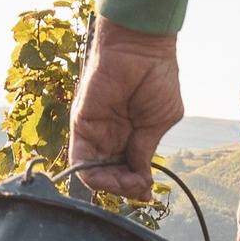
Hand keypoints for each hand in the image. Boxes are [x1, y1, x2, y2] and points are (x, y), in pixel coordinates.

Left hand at [67, 19, 181, 199]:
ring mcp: (96, 132)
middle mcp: (111, 137)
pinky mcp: (82, 126)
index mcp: (131, 135)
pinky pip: (80, 160)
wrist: (141, 49)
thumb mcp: (158, 122)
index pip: (127, 170)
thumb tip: (140, 177)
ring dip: (111, 186)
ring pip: (94, 173)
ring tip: (129, 184)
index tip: (147, 191)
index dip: (135, 185)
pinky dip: (93, 176)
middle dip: (124, 188)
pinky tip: (113, 179)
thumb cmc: (156, 78)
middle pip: (110, 175)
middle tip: (139, 189)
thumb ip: (145, 150)